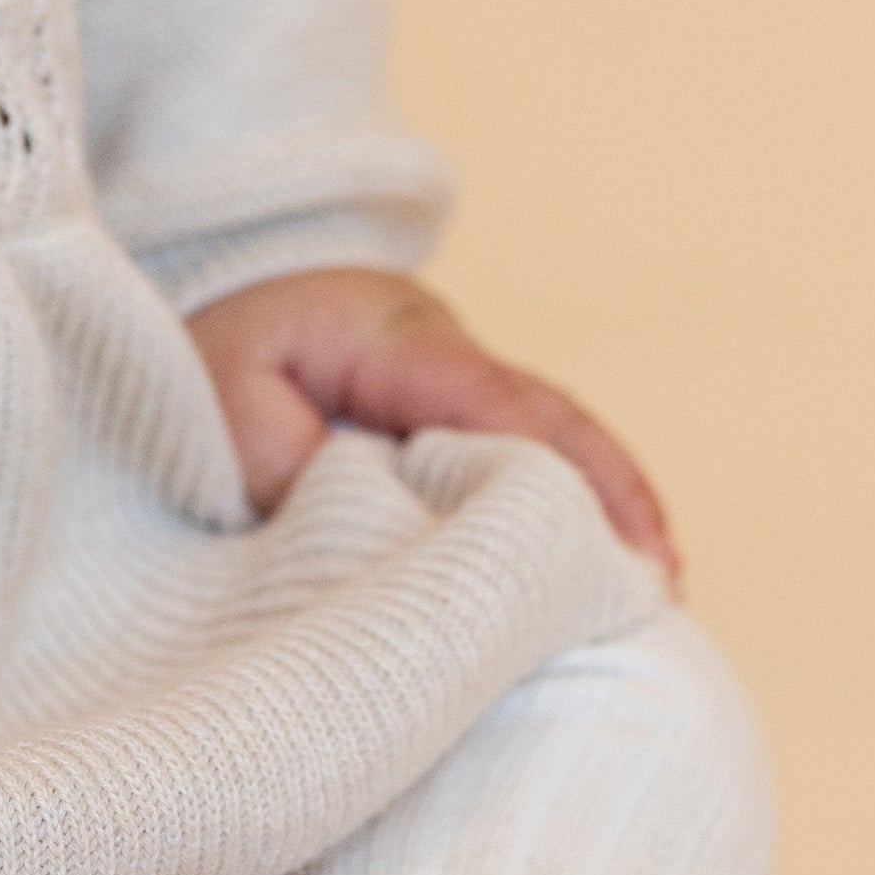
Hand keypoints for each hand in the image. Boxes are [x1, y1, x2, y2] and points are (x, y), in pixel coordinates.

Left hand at [184, 266, 679, 576]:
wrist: (218, 290)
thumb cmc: (213, 346)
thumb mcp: (219, 388)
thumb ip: (278, 454)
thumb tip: (360, 523)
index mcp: (394, 339)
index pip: (483, 397)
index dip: (532, 463)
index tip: (570, 534)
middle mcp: (449, 357)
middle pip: (552, 416)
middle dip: (606, 492)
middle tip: (656, 576)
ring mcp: (463, 386)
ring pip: (560, 436)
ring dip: (609, 502)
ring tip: (660, 584)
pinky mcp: (459, 419)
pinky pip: (535, 454)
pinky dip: (580, 502)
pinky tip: (617, 562)